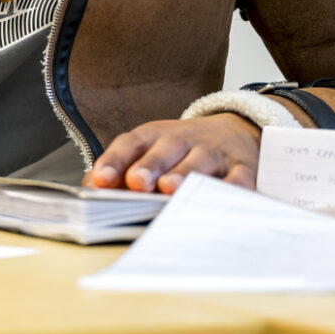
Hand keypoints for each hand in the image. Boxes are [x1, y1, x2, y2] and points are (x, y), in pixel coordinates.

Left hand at [88, 113, 261, 193]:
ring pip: (200, 161)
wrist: (237, 132)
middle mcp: (186, 141)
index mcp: (157, 136)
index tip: (100, 179)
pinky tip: (219, 202)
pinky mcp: (243, 169)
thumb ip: (121, 170)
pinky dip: (231, 190)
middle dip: (150, 165)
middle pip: (166, 148)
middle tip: (136, 182)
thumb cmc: (184, 151)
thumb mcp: (152, 151)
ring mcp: (215, 153)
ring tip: (170, 189)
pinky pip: (239, 179)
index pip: (133, 142)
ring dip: (185, 174)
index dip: (115, 159)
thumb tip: (91, 190)